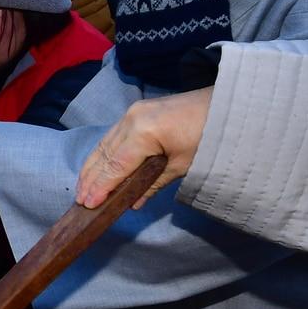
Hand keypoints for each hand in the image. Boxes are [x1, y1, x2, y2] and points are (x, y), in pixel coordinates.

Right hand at [75, 87, 212, 209]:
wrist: (227, 103)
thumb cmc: (210, 136)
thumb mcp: (183, 165)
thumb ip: (154, 184)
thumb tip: (133, 202)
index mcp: (143, 132)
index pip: (115, 165)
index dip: (101, 186)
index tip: (87, 204)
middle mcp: (131, 119)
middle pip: (104, 153)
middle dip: (91, 178)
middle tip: (80, 200)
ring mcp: (133, 112)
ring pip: (105, 143)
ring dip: (93, 166)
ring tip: (83, 187)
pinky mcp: (138, 111)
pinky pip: (113, 135)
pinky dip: (104, 153)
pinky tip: (98, 167)